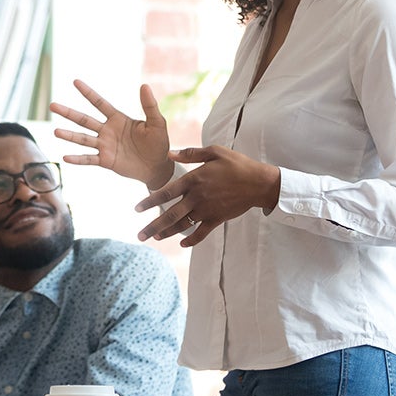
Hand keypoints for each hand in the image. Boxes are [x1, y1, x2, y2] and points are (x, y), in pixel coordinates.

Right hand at [50, 81, 172, 189]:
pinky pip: (89, 159)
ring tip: (55, 132)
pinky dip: (78, 159)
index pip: (100, 103)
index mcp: (118, 119)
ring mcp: (105, 146)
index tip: (75, 82)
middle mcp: (107, 130)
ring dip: (69, 135)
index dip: (88, 93)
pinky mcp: (106, 161)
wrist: (158, 166)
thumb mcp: (156, 122)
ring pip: (83, 139)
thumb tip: (144, 85)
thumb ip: (149, 106)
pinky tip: (65, 157)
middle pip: (84, 120)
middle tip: (52, 105)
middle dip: (68, 113)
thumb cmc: (159, 142)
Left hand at [135, 146, 279, 245]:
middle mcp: (197, 197)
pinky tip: (182, 244)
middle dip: (153, 227)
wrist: (259, 183)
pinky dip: (191, 240)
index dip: (150, 202)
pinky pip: (201, 233)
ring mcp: (207, 210)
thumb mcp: (214, 152)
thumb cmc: (237, 164)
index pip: (166, 193)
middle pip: (170, 215)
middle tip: (140, 236)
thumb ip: (191, 153)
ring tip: (155, 238)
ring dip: (167, 233)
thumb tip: (169, 153)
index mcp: (194, 180)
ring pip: (182, 226)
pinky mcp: (217, 219)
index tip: (137, 209)